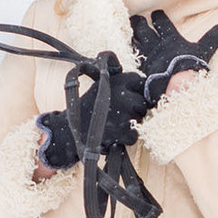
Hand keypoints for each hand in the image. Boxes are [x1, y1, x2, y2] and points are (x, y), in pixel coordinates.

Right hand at [36, 56, 153, 170]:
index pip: (140, 82)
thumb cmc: (87, 107)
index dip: (136, 91)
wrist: (70, 130)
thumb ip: (122, 83)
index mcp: (117, 80)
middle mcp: (123, 94)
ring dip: (129, 123)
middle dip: (134, 109)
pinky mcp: (123, 131)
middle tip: (117, 113)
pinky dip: (125, 137)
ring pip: (140, 119)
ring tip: (112, 122)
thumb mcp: (101, 86)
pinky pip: (134, 135)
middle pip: (143, 103)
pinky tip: (112, 133)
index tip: (128, 97)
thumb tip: (147, 84)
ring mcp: (124, 113)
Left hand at [130, 10, 217, 98]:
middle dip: (140, 23)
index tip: (156, 13)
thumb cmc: (190, 67)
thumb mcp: (204, 50)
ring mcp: (148, 55)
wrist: (176, 83)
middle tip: (135, 18)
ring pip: (137, 41)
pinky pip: (133, 56)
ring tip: (130, 31)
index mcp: (171, 38)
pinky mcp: (141, 67)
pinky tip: (127, 51)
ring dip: (133, 35)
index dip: (159, 17)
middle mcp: (157, 44)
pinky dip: (130, 52)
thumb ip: (213, 38)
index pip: (163, 23)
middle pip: (145, 30)